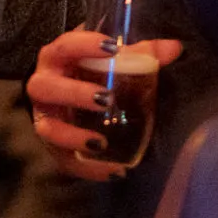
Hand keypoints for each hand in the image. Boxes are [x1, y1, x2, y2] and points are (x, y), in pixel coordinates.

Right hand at [26, 28, 183, 180]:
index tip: (112, 49)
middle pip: (44, 88)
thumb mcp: (111, 60)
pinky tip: (114, 172)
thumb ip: (142, 52)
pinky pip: (64, 161)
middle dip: (74, 93)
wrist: (66, 99)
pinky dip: (88, 169)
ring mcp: (44, 118)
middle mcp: (43, 86)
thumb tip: (175, 48)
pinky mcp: (52, 146)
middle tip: (107, 99)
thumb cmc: (89, 72)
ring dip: (72, 136)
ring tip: (101, 143)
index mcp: (57, 58)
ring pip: (47, 129)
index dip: (83, 45)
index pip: (63, 46)